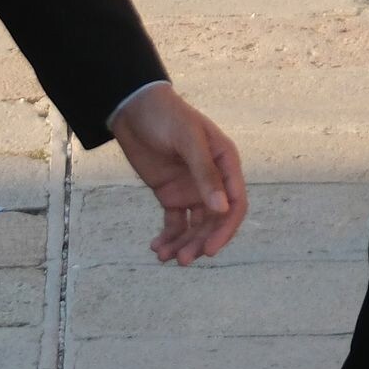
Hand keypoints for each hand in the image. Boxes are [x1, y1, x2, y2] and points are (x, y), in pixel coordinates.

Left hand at [109, 83, 247, 266]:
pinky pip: (174, 222)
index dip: (225, 230)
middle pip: (214, 221)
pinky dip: (168, 237)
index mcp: (225, 164)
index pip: (235, 204)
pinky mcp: (170, 194)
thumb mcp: (188, 140)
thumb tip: (222, 209)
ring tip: (166, 257)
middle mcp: (212, 180)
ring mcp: (191, 189)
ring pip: (194, 226)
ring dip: (184, 243)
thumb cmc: (167, 116)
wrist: (133, 108)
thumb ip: (205, 174)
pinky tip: (157, 248)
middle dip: (200, 242)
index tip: (209, 250)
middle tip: (183, 260)